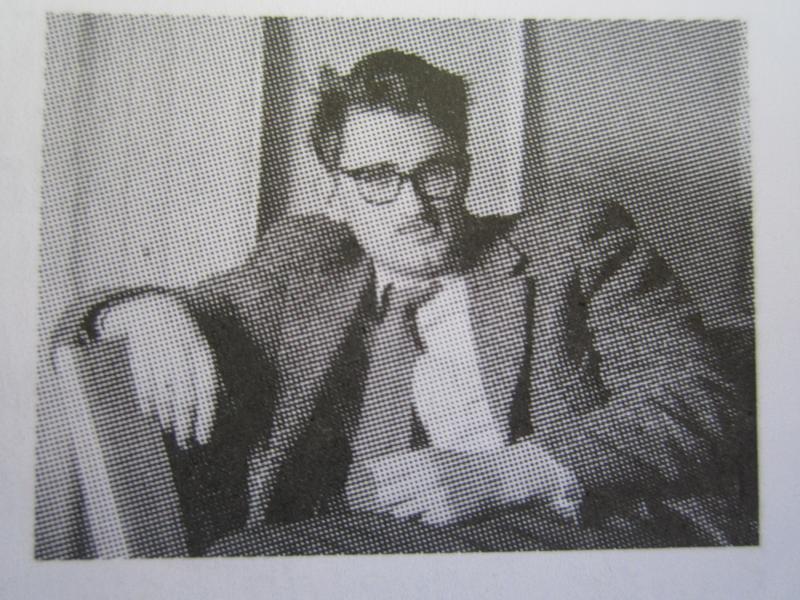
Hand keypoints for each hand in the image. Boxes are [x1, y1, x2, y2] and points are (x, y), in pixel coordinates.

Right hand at [97, 294, 221, 447]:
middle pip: (184, 398)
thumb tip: (221, 406)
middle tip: (185, 442)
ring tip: (170, 430)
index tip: (203, 438)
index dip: (205, 417)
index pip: (206, 391)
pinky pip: (144, 387)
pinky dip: (148, 404)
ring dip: (167, 417)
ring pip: (164, 396)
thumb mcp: (201, 349)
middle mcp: (181, 354)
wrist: (153, 308)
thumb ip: (208, 375)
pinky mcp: (138, 357)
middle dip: (185, 424)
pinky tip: (151, 415)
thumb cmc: (185, 336)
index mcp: (202, 352)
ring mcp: (158, 356)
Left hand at [347, 442, 582, 525]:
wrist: (498, 479)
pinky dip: (423, 518)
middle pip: (385, 494)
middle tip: (396, 497)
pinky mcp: (445, 517)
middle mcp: (427, 477)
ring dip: (404, 509)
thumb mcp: (434, 456)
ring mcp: (436, 498)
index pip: (382, 471)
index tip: (377, 483)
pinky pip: (419, 522)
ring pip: (399, 511)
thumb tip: (369, 467)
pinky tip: (436, 509)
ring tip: (421, 502)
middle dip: (387, 498)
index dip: (377, 479)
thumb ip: (404, 463)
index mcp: (423, 458)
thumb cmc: (461, 466)